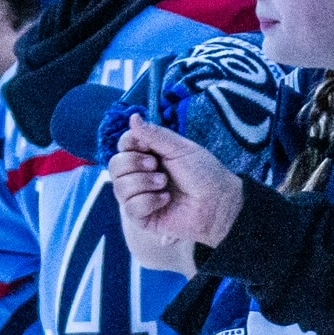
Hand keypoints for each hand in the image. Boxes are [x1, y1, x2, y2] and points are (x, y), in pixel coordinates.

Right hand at [109, 119, 244, 259]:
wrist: (218, 203)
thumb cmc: (204, 173)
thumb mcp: (180, 148)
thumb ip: (154, 134)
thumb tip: (133, 117)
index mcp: (149, 155)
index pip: (123, 145)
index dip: (129, 143)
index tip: (147, 146)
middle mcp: (141, 175)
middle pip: (115, 165)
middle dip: (134, 163)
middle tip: (156, 166)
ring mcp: (139, 196)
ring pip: (119, 186)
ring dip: (144, 182)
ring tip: (164, 184)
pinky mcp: (142, 217)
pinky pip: (130, 207)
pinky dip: (149, 201)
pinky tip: (165, 200)